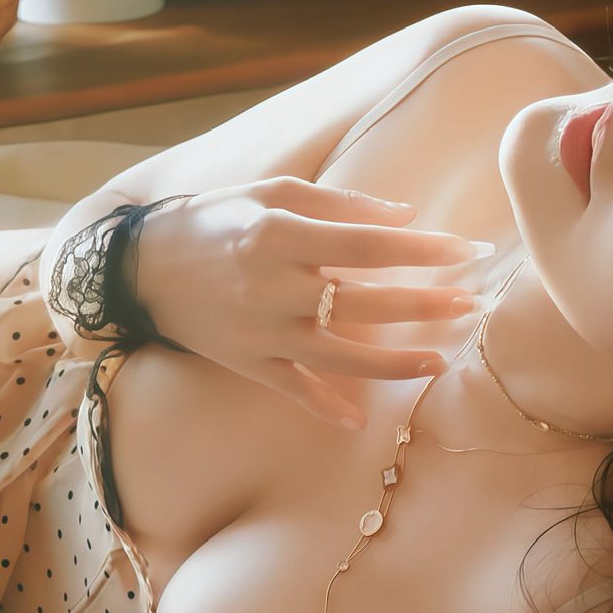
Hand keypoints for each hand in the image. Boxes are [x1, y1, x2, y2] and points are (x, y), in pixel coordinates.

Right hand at [130, 176, 496, 429]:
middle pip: (365, 300)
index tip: (466, 251)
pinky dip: (324, 405)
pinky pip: (292, 389)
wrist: (141, 266)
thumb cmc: (213, 219)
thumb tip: (405, 215)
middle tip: (472, 304)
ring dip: (394, 361)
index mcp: (282, 234)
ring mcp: (260, 330)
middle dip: (425, 303)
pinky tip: (359, 419)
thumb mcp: (272, 193)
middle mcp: (274, 285)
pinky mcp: (245, 362)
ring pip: (340, 354)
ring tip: (439, 361)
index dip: (423, 249)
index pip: (369, 245)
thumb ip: (339, 204)